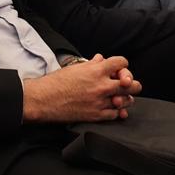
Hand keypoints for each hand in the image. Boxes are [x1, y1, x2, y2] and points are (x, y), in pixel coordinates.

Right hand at [23, 54, 140, 122]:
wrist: (43, 100)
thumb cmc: (55, 82)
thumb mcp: (74, 68)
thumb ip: (91, 64)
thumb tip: (101, 59)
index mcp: (96, 70)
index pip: (122, 63)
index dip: (122, 65)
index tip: (119, 68)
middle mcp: (101, 85)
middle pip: (131, 83)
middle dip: (131, 82)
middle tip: (128, 84)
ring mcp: (100, 101)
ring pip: (126, 100)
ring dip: (126, 98)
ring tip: (122, 97)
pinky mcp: (96, 115)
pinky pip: (116, 114)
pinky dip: (117, 111)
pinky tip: (113, 108)